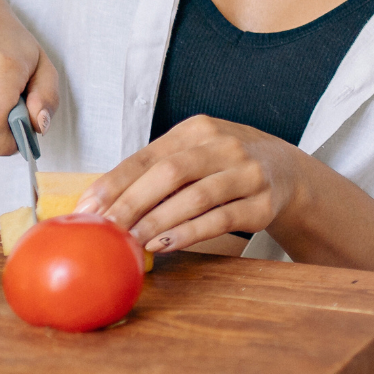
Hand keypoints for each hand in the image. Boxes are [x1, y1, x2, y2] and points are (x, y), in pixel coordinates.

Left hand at [78, 115, 305, 253]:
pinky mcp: (263, 203)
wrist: (287, 172)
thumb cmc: (224, 167)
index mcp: (197, 129)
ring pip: (196, 196)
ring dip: (159, 221)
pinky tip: (166, 244)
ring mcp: (248, 173)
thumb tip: (99, 204)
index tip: (87, 209)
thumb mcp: (194, 155)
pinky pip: (222, 218)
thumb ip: (155, 173)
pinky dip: (190, 232)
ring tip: (131, 241)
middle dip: (131, 204)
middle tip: (105, 230)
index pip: (147, 156)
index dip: (114, 183)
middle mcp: (224, 145)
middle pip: (170, 173)